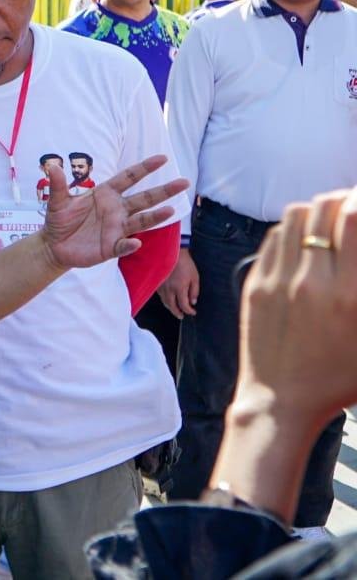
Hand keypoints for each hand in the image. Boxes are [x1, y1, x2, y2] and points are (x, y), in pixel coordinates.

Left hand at [40, 154, 187, 268]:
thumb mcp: (57, 201)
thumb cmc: (60, 220)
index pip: (129, 178)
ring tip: (170, 211)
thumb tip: (52, 167)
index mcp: (106, 194)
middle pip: (144, 198)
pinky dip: (130, 245)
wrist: (54, 245)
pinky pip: (124, 245)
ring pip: (141, 221)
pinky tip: (135, 243)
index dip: (145, 168)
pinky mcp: (111, 247)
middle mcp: (116, 209)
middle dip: (164, 191)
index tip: (163, 158)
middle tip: (184, 182)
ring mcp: (116, 228)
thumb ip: (58, 185)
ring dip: (155, 217)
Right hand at [159, 249, 198, 317]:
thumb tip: (193, 302)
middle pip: (172, 307)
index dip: (189, 311)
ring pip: (165, 302)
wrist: (172, 252)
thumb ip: (194, 291)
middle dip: (178, 313)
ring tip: (175, 310)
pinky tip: (168, 299)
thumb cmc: (185, 264)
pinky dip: (165, 300)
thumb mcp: (195, 277)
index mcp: (180, 289)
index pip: (184, 306)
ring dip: (170, 308)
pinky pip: (160, 296)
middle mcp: (169, 290)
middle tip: (182, 316)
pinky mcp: (157, 283)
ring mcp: (162, 287)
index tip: (193, 312)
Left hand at [234, 189, 356, 429]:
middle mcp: (312, 282)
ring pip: (293, 216)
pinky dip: (292, 229)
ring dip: (315, 210)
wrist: (281, 401)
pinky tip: (304, 240)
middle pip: (323, 208)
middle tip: (352, 207)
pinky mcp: (254, 284)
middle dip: (343, 200)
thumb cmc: (340, 376)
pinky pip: (273, 238)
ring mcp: (278, 281)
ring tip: (328, 221)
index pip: (354, 218)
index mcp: (350, 295)